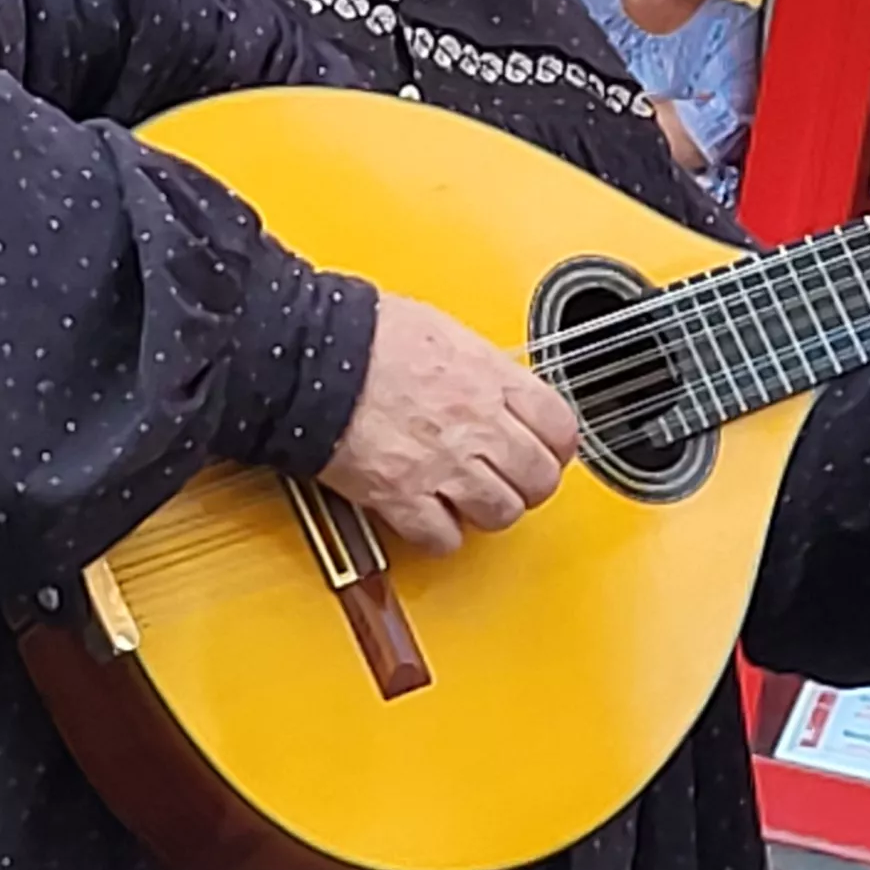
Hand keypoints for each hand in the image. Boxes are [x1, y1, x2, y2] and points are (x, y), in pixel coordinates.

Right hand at [321, 294, 582, 555]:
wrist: (310, 355)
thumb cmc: (363, 333)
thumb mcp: (442, 331)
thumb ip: (479, 366)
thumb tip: (493, 383)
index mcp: (489, 378)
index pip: (560, 427)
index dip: (558, 446)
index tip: (547, 449)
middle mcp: (475, 424)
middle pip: (538, 478)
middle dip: (530, 485)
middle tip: (514, 481)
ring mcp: (442, 464)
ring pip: (500, 513)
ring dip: (489, 511)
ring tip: (472, 499)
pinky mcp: (402, 496)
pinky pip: (444, 538)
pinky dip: (441, 535)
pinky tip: (431, 517)